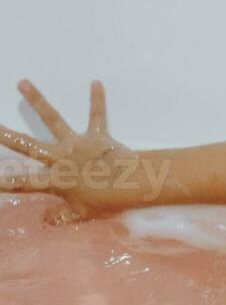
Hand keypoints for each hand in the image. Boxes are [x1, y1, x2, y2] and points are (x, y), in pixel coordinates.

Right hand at [1, 80, 139, 223]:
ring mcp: (78, 144)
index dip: (5, 182)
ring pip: (53, 119)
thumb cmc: (108, 201)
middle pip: (28, 144)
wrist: (133, 183)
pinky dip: (97, 100)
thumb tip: (45, 222)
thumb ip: (63, 217)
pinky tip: (97, 82)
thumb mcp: (83, 214)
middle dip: (6, 135)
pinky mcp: (98, 136)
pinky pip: (97, 116)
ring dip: (37, 100)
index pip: (24, 182)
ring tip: (23, 82)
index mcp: (55, 179)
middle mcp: (61, 157)